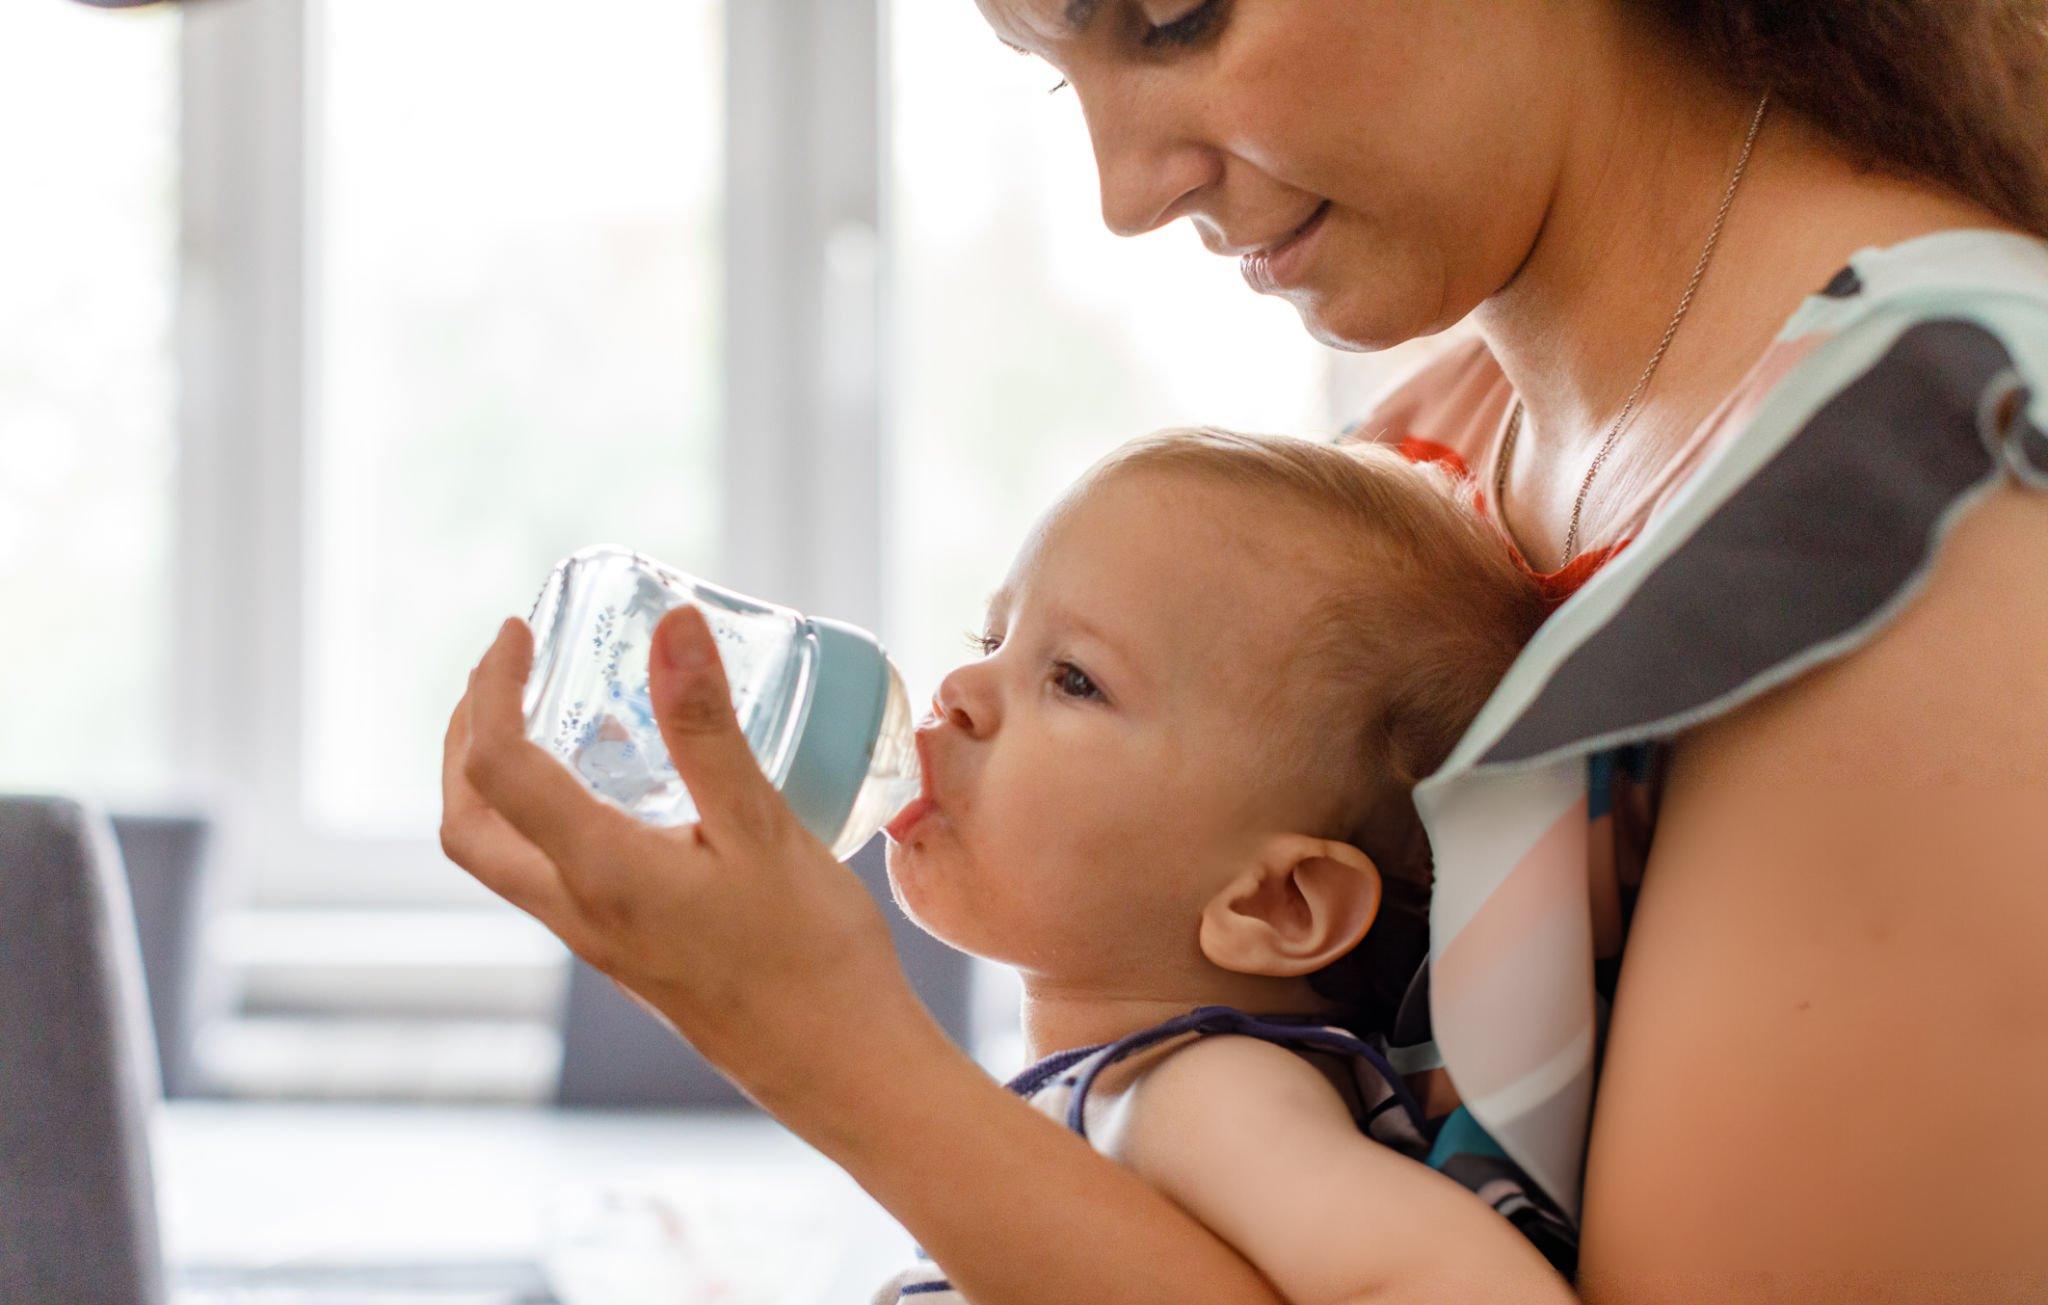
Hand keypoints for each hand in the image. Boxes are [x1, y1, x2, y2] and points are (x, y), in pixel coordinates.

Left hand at [440, 607, 927, 1105]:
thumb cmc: (812, 956)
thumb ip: (708, 728)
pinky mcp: (632, 956)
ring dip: (502, 783)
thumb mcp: (764, 826)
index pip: (498, 768)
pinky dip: (554, 818)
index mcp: (600, 876)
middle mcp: (580, 915)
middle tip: (508, 674)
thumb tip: (670, 626)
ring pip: (506, 858)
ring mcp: (601, 944)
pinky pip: (557, 878)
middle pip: (468, 825)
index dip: (492, 689)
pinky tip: (626, 792)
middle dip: (465, 740)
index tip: (518, 632)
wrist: (842, 1069)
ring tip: (559, 716)